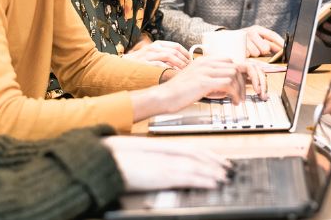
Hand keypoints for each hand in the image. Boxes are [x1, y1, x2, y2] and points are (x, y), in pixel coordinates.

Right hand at [102, 136, 229, 190]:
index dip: (206, 152)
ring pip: (196, 165)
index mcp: (159, 147)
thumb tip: (161, 167)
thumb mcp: (136, 157)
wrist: (102, 160)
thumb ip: (152, 160)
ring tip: (225, 176)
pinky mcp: (161, 174)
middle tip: (228, 168)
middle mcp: (164, 152)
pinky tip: (213, 183)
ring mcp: (164, 163)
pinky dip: (203, 179)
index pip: (189, 147)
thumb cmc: (114, 159)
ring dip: (213, 171)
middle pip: (196, 154)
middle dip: (214, 161)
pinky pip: (188, 176)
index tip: (217, 158)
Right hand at [124, 40, 189, 69]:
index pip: (176, 46)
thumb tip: (181, 63)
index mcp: (157, 44)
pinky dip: (169, 70)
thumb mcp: (152, 56)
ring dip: (179, 64)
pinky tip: (174, 75)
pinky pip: (161, 65)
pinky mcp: (145, 63)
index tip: (191, 61)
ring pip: (170, 57)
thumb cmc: (139, 64)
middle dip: (185, 60)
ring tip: (184, 72)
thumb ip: (164, 56)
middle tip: (190, 69)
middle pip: (175, 51)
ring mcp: (149, 55)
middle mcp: (154, 47)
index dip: (186, 54)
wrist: (120, 68)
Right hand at [164, 56, 267, 106]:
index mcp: (203, 61)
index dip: (237, 73)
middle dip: (242, 81)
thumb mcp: (194, 80)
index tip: (240, 85)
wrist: (163, 97)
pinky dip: (235, 93)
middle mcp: (205, 63)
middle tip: (242, 94)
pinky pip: (228, 84)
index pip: (228, 61)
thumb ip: (209, 79)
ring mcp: (204, 71)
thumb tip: (224, 87)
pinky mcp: (204, 82)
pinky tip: (234, 101)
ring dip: (240, 89)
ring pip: (234, 75)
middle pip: (234, 67)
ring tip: (238, 100)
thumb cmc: (177, 92)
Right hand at [239, 25, 283, 56]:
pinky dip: (247, 56)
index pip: (271, 35)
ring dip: (254, 55)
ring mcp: (244, 39)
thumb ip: (269, 43)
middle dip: (264, 51)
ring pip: (256, 53)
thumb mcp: (257, 38)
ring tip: (250, 51)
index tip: (286, 49)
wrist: (226, 38)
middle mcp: (251, 32)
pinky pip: (248, 55)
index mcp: (258, 29)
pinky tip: (244, 52)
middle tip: (260, 51)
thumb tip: (282, 50)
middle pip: (265, 47)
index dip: (280, 42)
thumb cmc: (246, 40)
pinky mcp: (238, 46)